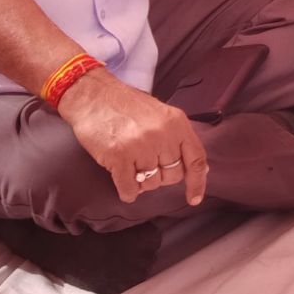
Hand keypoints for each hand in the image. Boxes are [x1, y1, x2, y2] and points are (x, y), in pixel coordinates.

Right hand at [56, 68, 208, 205]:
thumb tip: (200, 167)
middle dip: (160, 176)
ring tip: (131, 165)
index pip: (196, 159)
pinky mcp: (119, 155)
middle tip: (146, 165)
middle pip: (172, 175)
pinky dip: (127, 191)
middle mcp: (163, 134)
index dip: (197, 182)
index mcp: (177, 123)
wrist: (94, 95)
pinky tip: (123, 182)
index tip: (194, 199)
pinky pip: (130, 188)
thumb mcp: (162, 114)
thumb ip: (179, 138)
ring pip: (151, 184)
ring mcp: (141, 145)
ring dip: (141, 182)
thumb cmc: (127, 106)